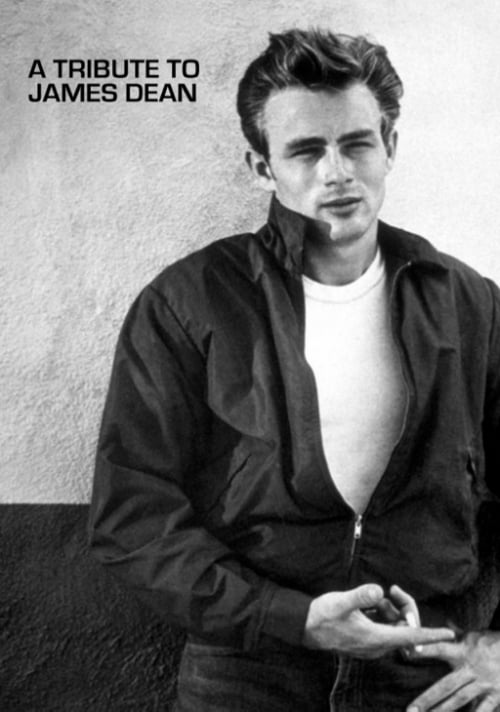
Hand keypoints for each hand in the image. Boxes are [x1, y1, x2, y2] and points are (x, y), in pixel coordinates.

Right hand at [302, 584, 453, 657]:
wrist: (304, 626)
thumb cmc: (323, 615)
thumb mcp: (341, 602)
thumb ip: (360, 596)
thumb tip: (377, 590)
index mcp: (375, 638)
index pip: (410, 638)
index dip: (430, 634)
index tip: (448, 634)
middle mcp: (377, 645)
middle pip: (404, 629)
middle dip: (403, 608)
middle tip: (393, 590)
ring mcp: (371, 644)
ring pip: (394, 627)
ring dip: (391, 610)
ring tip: (375, 598)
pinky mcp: (366, 639)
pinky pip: (384, 627)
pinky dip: (383, 614)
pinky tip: (371, 604)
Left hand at [407, 631, 499, 711]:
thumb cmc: (493, 644)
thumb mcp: (474, 636)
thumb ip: (457, 636)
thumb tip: (443, 626)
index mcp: (463, 652)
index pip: (440, 648)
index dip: (426, 650)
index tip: (409, 651)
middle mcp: (471, 669)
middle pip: (446, 685)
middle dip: (428, 699)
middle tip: (411, 710)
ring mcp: (484, 684)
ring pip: (460, 700)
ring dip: (443, 711)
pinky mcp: (496, 696)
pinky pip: (482, 710)